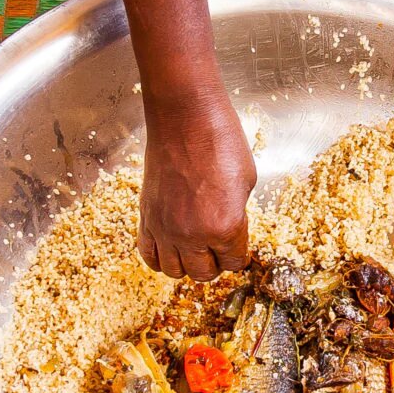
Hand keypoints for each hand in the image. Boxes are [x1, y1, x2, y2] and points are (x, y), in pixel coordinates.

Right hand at [140, 93, 255, 279]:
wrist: (184, 119)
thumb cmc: (220, 141)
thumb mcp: (246, 182)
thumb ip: (237, 215)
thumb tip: (229, 230)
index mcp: (225, 227)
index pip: (234, 262)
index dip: (239, 255)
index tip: (238, 247)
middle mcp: (193, 234)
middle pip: (204, 273)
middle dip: (215, 263)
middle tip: (218, 250)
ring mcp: (166, 228)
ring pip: (175, 271)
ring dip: (188, 265)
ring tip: (195, 250)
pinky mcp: (147, 218)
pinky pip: (149, 255)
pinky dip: (160, 259)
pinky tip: (170, 249)